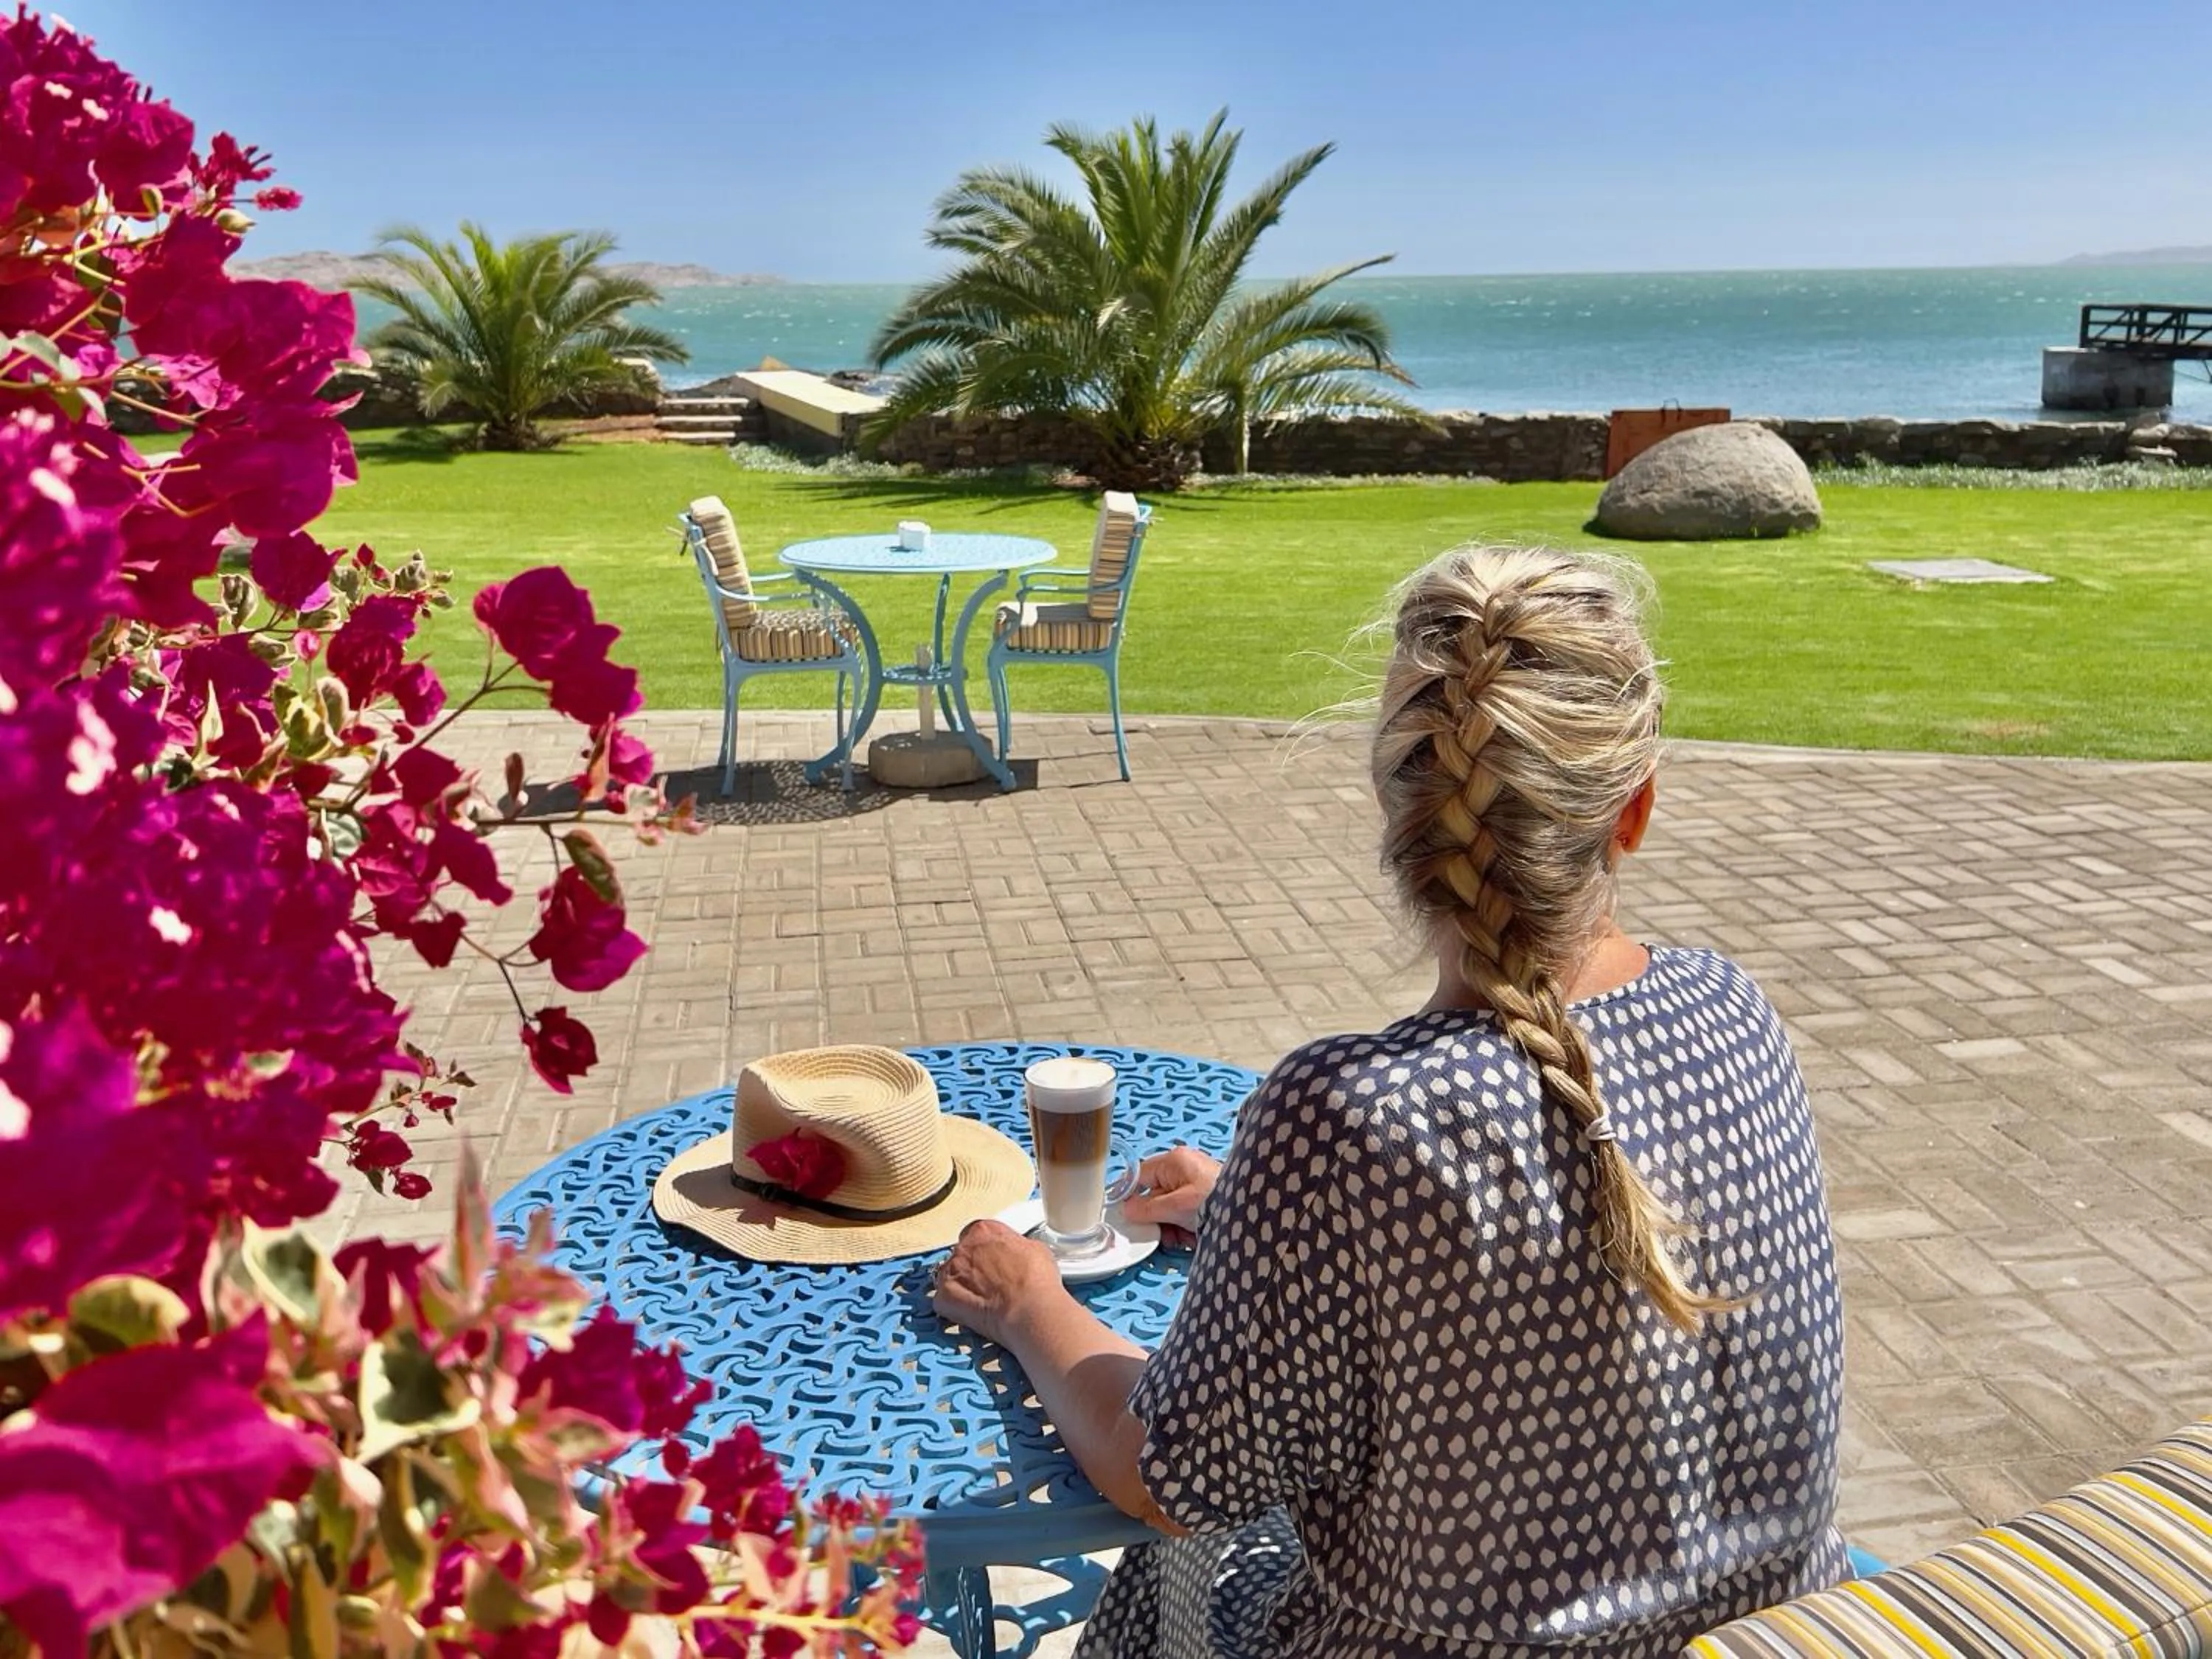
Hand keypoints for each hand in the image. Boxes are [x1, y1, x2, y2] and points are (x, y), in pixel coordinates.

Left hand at [931, 1219, 1069, 1348]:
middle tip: (990, 1284)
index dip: (985, 1250)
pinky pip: (944, 1301)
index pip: (976, 1234)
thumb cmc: (1036, 1280)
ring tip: (983, 1302)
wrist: (1029, 1308)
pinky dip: (955, 1308)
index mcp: (984, 1230)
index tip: (992, 1261)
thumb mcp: (1034, 1248)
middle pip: (962, 1255)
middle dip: (973, 1268)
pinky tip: (973, 1314)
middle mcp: (963, 1247)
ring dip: (962, 1287)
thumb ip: (1015, 1246)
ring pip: (949, 1277)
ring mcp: (950, 1271)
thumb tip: (1015, 1255)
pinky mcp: (943, 1297)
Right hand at [1119, 1146, 1221, 1247]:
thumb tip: (1127, 1210)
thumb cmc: (1215, 1201)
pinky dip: (1185, 1227)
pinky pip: (1184, 1214)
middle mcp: (1183, 1169)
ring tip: (1182, 1237)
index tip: (1127, 1216)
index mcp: (1174, 1161)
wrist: (1251, 1213)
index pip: (1139, 1175)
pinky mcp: (1204, 1199)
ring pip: (1168, 1208)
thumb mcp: (1176, 1206)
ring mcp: (1194, 1185)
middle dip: (1157, 1218)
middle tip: (1162, 1233)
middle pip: (1154, 1195)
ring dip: (1171, 1227)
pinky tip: (1192, 1237)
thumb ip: (1147, 1208)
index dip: (1131, 1196)